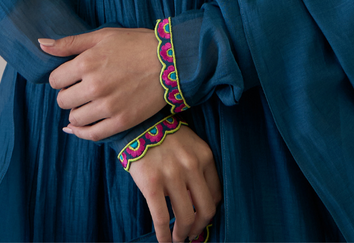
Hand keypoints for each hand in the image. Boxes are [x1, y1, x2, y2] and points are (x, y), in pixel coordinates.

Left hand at [39, 27, 164, 139]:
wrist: (169, 60)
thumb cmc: (135, 44)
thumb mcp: (102, 36)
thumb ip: (70, 43)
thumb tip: (41, 44)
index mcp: (86, 63)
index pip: (55, 80)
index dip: (62, 78)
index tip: (72, 76)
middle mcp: (94, 86)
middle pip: (63, 101)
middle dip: (69, 94)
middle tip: (83, 88)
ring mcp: (107, 106)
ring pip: (75, 118)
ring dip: (78, 111)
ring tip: (91, 102)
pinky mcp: (120, 121)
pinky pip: (91, 135)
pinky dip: (83, 132)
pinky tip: (85, 125)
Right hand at [128, 125, 221, 242]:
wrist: (137, 123)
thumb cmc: (164, 135)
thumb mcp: (188, 144)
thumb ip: (197, 167)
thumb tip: (196, 201)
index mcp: (204, 155)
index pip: (216, 193)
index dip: (209, 211)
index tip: (201, 218)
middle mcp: (192, 166)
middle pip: (206, 209)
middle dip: (199, 227)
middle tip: (192, 234)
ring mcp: (172, 175)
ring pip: (186, 217)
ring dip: (183, 234)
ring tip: (178, 239)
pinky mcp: (151, 183)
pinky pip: (162, 217)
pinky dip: (164, 235)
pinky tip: (164, 241)